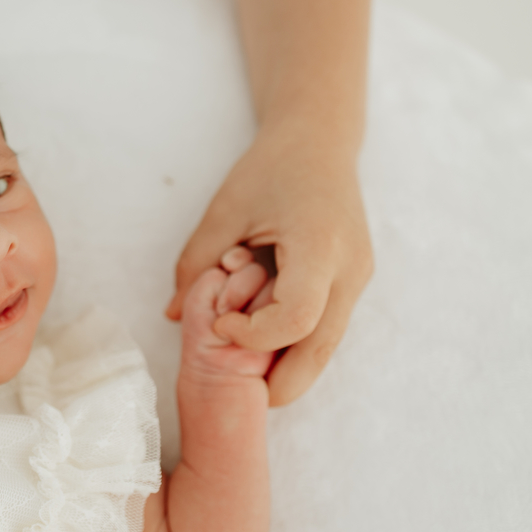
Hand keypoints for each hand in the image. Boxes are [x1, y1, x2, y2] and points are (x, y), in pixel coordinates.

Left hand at [166, 130, 372, 405]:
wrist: (320, 141)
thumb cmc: (270, 168)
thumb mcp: (225, 210)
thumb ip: (197, 263)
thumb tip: (173, 316)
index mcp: (321, 246)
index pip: (296, 320)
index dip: (252, 335)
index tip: (218, 322)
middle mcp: (351, 270)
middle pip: (320, 350)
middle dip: (278, 381)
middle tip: (233, 390)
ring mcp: (358, 280)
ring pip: (327, 347)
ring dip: (287, 368)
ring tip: (244, 374)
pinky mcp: (352, 284)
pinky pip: (326, 330)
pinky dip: (295, 346)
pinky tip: (261, 346)